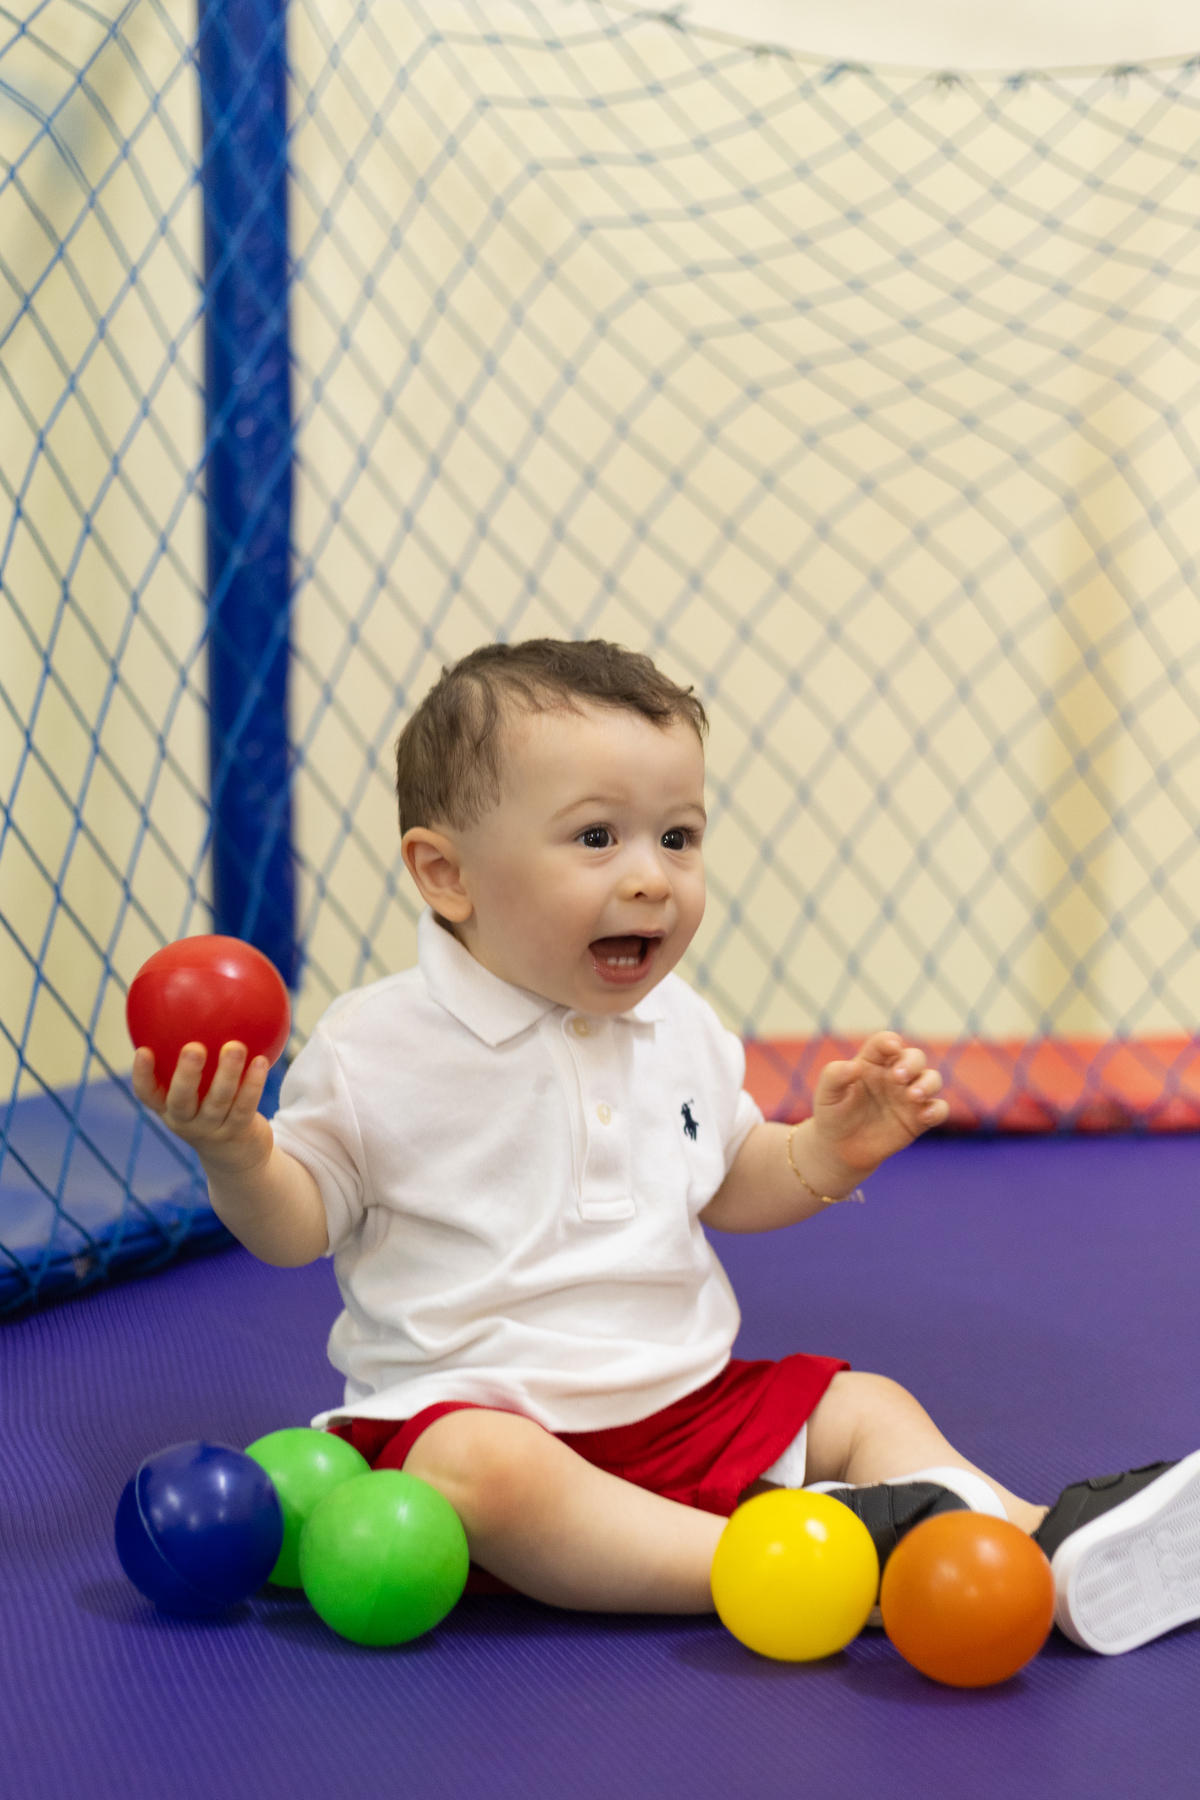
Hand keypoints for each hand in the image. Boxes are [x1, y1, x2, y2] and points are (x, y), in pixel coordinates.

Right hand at [131, 1040, 273, 1179]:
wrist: (237, 1158)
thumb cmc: (214, 1109)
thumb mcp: (199, 1088)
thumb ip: (195, 1057)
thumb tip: (197, 1003)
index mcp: (169, 1109)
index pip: (147, 1095)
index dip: (142, 1075)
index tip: (143, 1050)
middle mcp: (185, 1122)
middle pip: (181, 1100)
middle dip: (186, 1074)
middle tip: (193, 1047)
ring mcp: (212, 1130)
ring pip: (218, 1101)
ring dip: (227, 1073)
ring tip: (235, 1046)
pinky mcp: (237, 1133)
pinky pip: (245, 1106)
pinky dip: (253, 1083)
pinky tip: (262, 1060)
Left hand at [809, 1031, 947, 1180]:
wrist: (840, 1149)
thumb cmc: (832, 1115)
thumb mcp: (827, 1095)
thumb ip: (834, 1077)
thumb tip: (852, 1066)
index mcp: (872, 1063)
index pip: (885, 1043)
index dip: (890, 1042)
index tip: (891, 1048)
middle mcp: (894, 1075)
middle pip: (914, 1057)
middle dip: (912, 1063)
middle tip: (899, 1077)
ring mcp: (909, 1096)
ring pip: (932, 1079)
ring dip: (928, 1083)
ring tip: (914, 1095)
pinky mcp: (919, 1119)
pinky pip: (938, 1109)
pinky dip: (937, 1110)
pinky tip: (924, 1116)